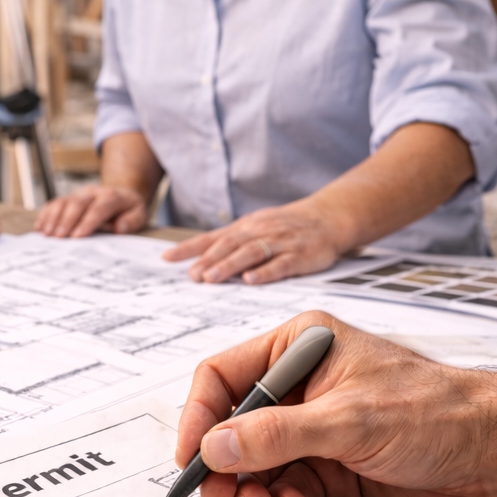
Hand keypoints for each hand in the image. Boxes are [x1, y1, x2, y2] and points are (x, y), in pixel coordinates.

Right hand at [35, 184, 148, 237]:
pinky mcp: (69, 198)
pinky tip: (39, 228)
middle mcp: (93, 193)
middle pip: (77, 203)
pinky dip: (45, 215)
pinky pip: (54, 203)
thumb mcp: (139, 214)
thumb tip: (120, 228)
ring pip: (63, 202)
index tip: (78, 236)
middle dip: (67, 220)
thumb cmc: (128, 210)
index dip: (88, 221)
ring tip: (47, 234)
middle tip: (59, 237)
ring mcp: (79, 194)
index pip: (99, 208)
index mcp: (112, 197)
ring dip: (53, 218)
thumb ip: (132, 221)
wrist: (120, 194)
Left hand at [163, 201, 341, 283]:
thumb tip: (198, 259)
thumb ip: (230, 242)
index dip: (190, 247)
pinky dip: (265, 271)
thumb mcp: (256, 227)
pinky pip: (280, 263)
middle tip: (192, 275)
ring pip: (250, 253)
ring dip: (229, 265)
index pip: (212, 237)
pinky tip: (251, 280)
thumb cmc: (287, 226)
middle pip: (229, 245)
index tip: (167, 258)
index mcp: (246, 228)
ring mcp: (279, 242)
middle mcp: (259, 232)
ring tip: (211, 277)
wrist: (329, 217)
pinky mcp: (299, 255)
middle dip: (209, 260)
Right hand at [176, 312, 496, 496]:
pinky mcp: (331, 465)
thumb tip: (216, 446)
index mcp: (300, 346)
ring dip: (251, 489)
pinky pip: (285, 485)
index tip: (190, 457)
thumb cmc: (436, 412)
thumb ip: (277, 434)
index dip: (199, 416)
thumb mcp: (348, 420)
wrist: (492, 454)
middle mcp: (301, 384)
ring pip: (256, 461)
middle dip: (223, 463)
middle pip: (234, 423)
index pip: (224, 375)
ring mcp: (315, 427)